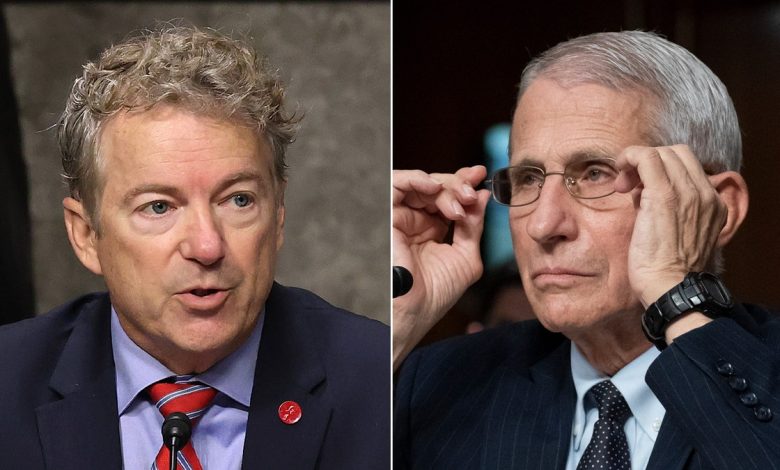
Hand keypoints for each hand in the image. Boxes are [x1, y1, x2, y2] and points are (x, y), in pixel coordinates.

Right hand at [393, 166, 489, 368]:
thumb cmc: (436, 293)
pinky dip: (417, 180)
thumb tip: (482, 196)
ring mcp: (401, 217)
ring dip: (445, 186)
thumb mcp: (466, 256)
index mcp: (433, 230)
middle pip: (438, 187)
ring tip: (461, 200)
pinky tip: (436, 188)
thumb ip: (474, 226)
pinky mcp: (386, 215)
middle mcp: (416, 221)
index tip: (483, 177)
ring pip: (421, 184)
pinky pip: (397, 184)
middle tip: (473, 192)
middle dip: (459, 184)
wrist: (413, 311)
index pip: (449, 198)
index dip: (465, 185)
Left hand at [614, 145, 727, 307]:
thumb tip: (642, 191)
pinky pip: (647, 158)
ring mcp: (688, 194)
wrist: (670, 288)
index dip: (662, 169)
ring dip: (637, 162)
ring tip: (623, 186)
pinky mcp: (665, 196)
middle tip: (628, 185)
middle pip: (677, 154)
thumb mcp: (676, 234)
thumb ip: (666, 209)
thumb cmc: (666, 269)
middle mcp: (706, 195)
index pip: (688, 166)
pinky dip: (630, 157)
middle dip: (649, 162)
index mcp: (713, 204)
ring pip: (662, 153)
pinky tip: (620, 174)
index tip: (640, 188)